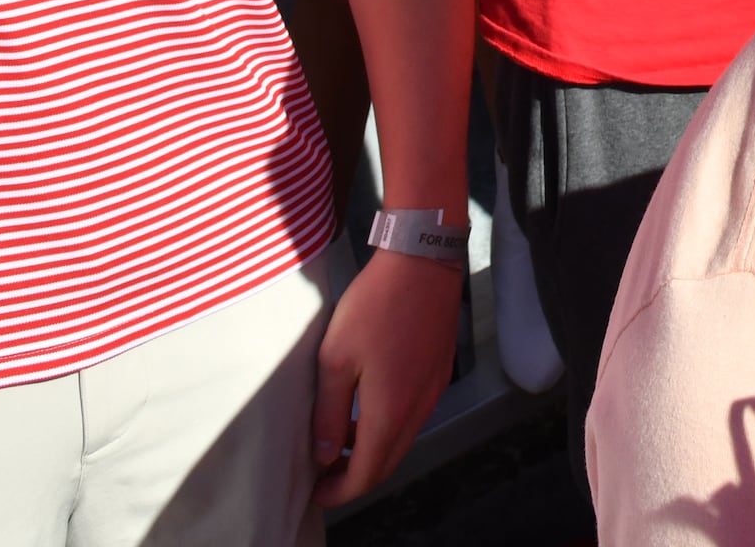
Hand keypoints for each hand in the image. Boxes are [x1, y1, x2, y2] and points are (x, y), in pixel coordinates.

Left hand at [311, 252, 460, 506]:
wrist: (422, 262)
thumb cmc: (374, 305)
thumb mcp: (335, 358)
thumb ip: (328, 412)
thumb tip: (323, 455)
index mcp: (390, 412)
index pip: (365, 474)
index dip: (338, 490)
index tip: (315, 491)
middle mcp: (418, 410)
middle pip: (386, 463)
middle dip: (353, 477)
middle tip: (323, 473)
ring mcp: (433, 392)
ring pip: (401, 441)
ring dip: (370, 450)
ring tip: (337, 438)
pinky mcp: (439, 374)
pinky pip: (412, 416)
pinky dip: (387, 426)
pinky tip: (365, 406)